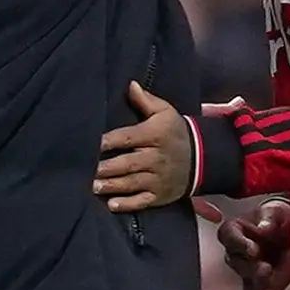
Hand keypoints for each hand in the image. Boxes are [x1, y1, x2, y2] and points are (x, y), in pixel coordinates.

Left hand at [95, 82, 191, 211]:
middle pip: (127, 163)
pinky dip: (127, 204)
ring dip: (112, 185)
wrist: (202, 157)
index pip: (128, 137)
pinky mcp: (159, 195)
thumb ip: (145, 100)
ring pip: (132, 183)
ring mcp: (158, 178)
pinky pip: (142, 201)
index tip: (92, 144)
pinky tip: (111, 205)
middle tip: (87, 171)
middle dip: (107, 168)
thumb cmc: (175, 132)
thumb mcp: (165, 112)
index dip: (109, 141)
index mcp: (155, 135)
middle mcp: (156, 157)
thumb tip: (130, 85)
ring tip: (93, 187)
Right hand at [218, 199, 289, 289]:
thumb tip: (264, 227)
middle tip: (265, 268)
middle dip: (251, 269)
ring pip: (247, 283)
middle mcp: (238, 253)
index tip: (252, 248)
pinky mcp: (262, 284)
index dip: (238, 243)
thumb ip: (269, 217)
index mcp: (235, 230)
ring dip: (258, 288)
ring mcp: (249, 271)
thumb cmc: (278, 217)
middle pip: (237, 264)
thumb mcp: (275, 211)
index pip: (228, 236)